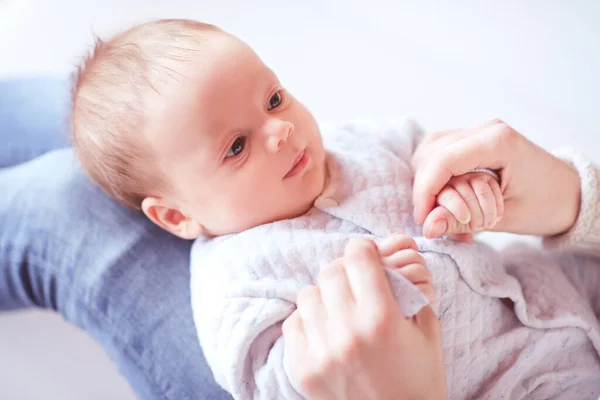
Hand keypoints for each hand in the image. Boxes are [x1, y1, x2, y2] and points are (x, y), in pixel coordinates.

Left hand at [283, 238, 446, 399]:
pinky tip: (326, 330)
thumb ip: (407, 288)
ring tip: (340, 308)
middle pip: (330, 271)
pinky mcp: (303, 368)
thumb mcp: (427, 328)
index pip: (358, 257)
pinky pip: (294, 322)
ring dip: (325, 294)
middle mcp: (347, 332)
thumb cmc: (419, 377)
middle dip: (344, 269)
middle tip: (354, 280)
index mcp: (381, 318)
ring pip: (309, 294)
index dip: (363, 249)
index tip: (365, 253)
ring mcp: (321, 352)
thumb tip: (386, 256)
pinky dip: (309, 320)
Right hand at [412, 119, 580, 237]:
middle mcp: (485, 129)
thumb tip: (428, 228)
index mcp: (497, 141)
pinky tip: (447, 198)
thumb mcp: (505, 218)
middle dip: (427, 190)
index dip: (425, 192)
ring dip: (430, 183)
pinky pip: (440, 153)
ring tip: (442, 210)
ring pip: (430, 151)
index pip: (442, 161)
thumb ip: (462, 220)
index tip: (423, 219)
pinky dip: (438, 177)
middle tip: (435, 220)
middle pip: (431, 154)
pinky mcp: (474, 138)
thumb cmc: (546, 204)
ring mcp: (478, 131)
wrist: (570, 193)